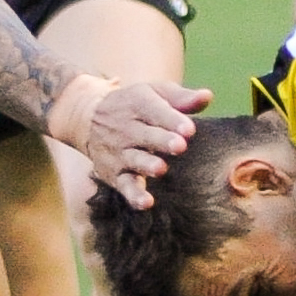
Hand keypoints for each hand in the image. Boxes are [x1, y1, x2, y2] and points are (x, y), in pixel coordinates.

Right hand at [52, 78, 209, 207]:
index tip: (189, 130)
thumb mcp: (154, 94)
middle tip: (179, 146)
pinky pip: (124, 185)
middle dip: (161, 141)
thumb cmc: (134, 105)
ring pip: (134, 160)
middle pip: (145, 136)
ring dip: (147, 165)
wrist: (87, 117)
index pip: (155, 111)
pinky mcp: (115, 174)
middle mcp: (126, 129)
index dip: (172, 120)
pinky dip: (134, 195)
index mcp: (138, 104)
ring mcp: (120, 153)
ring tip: (160, 169)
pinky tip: (146, 202)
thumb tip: (207, 96)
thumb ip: (182, 98)